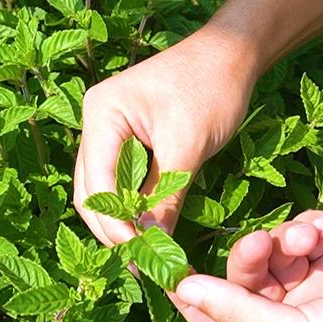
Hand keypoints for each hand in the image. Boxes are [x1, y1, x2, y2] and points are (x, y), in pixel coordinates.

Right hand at [73, 29, 257, 245]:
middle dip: (112, 229)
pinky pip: (119, 181)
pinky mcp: (124, 140)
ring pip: (102, 189)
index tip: (138, 255)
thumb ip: (165, 196)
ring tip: (142, 255)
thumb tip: (152, 244)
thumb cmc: (212, 89)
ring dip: (120, 222)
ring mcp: (106, 131)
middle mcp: (95, 121)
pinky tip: (145, 229)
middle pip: (90, 190)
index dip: (114, 223)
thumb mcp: (189, 146)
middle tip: (138, 266)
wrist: (232, 55)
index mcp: (102, 113)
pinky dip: (131, 206)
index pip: (97, 182)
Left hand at [170, 210, 322, 321]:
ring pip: (270, 249)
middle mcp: (284, 320)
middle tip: (261, 243)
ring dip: (284, 237)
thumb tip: (179, 292)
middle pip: (239, 278)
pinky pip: (303, 231)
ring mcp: (310, 286)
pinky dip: (310, 225)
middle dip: (247, 256)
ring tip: (309, 238)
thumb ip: (237, 311)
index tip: (161, 264)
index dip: (187, 295)